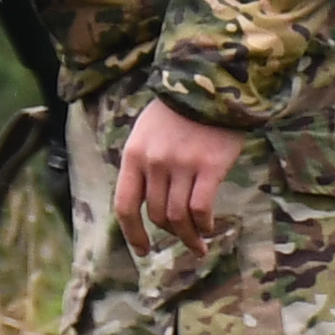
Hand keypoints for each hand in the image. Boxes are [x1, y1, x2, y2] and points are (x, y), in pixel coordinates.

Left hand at [113, 98, 246, 256]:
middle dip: (169, 233)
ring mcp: (181, 165)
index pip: (125, 205)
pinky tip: (210, 228)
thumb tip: (147, 202)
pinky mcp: (209, 166)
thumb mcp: (146, 133)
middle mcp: (154, 163)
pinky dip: (204, 225)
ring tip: (199, 244)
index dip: (132, 233)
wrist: (210, 83)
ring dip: (189, 237)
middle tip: (184, 240)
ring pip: (179, 217)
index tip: (143, 251)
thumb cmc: (178, 110)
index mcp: (133, 156)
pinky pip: (201, 209)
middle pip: (157, 215)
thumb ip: (143, 165)